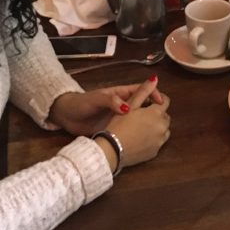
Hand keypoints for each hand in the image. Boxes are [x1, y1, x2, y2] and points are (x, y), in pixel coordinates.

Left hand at [49, 78, 165, 135]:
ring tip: (157, 130)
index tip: (160, 103)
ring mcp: (119, 118)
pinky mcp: (114, 129)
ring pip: (138, 118)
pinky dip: (137, 132)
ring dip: (147, 122)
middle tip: (163, 118)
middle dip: (154, 109)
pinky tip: (144, 139)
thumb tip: (128, 108)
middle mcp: (122, 105)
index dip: (153, 93)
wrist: (66, 116)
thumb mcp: (96, 99)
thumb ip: (111, 101)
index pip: (142, 90)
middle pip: (143, 105)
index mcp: (120, 94)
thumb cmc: (81, 103)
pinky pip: (129, 129)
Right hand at [104, 77, 170, 168]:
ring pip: (164, 130)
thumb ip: (143, 91)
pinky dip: (153, 139)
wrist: (111, 151)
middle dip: (157, 114)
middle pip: (165, 116)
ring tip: (142, 127)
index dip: (157, 99)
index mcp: (157, 113)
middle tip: (142, 115)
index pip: (165, 101)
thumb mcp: (130, 105)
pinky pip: (158, 142)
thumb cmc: (118, 125)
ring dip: (157, 127)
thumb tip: (154, 78)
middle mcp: (162, 127)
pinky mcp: (155, 152)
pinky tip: (141, 139)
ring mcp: (160, 141)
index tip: (148, 102)